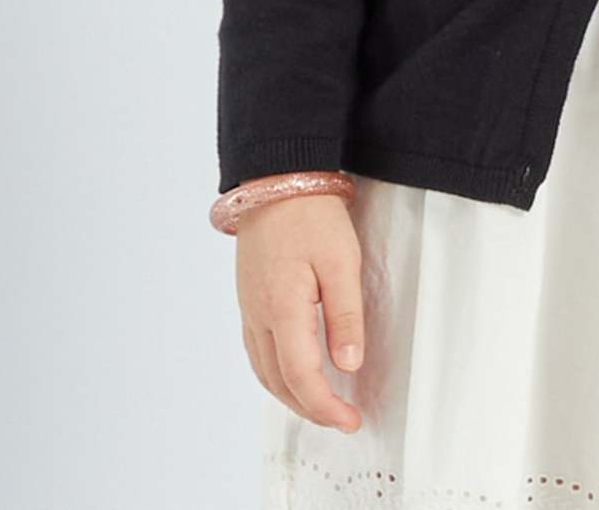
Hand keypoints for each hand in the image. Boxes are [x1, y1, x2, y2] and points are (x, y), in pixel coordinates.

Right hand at [233, 183, 365, 433]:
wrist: (277, 179)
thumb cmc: (311, 215)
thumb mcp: (342, 261)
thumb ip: (346, 316)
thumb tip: (349, 366)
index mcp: (282, 308)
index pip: (301, 376)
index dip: (326, 406)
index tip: (350, 420)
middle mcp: (258, 315)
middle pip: (278, 382)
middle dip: (309, 409)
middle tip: (341, 419)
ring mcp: (249, 308)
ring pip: (264, 371)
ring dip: (290, 396)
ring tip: (321, 404)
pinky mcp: (249, 299)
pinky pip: (257, 351)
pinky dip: (276, 373)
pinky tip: (294, 372)